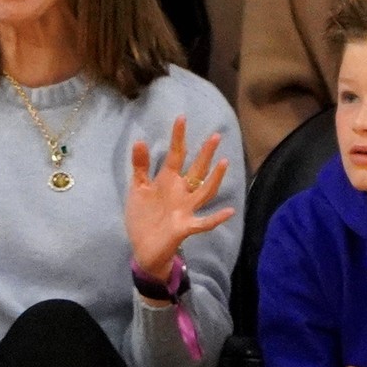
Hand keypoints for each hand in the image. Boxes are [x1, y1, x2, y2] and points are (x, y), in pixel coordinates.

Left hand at [126, 116, 234, 279]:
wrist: (143, 248)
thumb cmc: (143, 217)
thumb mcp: (137, 189)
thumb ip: (140, 167)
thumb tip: (139, 140)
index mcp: (167, 181)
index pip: (176, 155)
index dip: (178, 137)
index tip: (182, 117)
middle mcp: (181, 192)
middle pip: (196, 170)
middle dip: (205, 154)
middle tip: (215, 135)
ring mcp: (186, 209)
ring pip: (205, 191)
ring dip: (214, 178)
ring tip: (223, 162)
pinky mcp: (185, 227)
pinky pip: (204, 222)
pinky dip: (215, 218)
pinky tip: (229, 212)